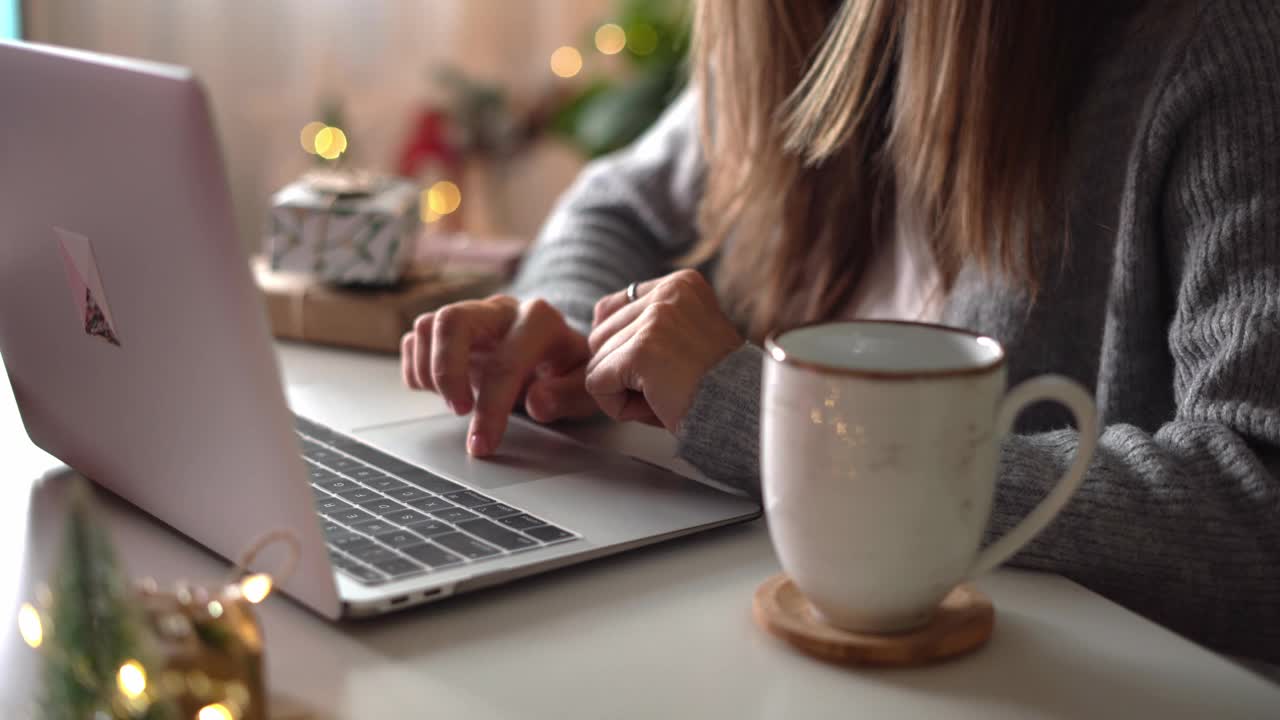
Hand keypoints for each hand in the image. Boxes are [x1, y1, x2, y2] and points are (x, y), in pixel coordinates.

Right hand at [401, 295, 596, 455]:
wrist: (557, 351)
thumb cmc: (568, 369)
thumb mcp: (585, 387)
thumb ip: (568, 396)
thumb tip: (537, 403)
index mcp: (540, 321)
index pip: (505, 361)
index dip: (490, 408)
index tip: (482, 444)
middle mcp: (501, 310)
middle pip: (452, 320)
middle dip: (446, 371)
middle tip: (457, 410)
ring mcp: (472, 314)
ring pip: (428, 326)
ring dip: (430, 371)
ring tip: (454, 401)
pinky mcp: (449, 327)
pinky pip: (416, 338)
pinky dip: (418, 369)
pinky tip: (441, 390)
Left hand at [586, 270, 743, 432]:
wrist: (745, 414)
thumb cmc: (717, 387)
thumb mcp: (683, 338)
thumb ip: (642, 324)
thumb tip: (594, 320)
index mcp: (682, 284)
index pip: (611, 308)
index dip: (623, 348)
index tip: (662, 366)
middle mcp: (669, 292)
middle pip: (599, 335)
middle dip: (622, 371)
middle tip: (666, 386)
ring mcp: (655, 319)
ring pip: (597, 360)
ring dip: (622, 390)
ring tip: (665, 395)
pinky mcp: (642, 350)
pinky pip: (597, 382)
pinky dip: (616, 405)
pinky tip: (655, 406)